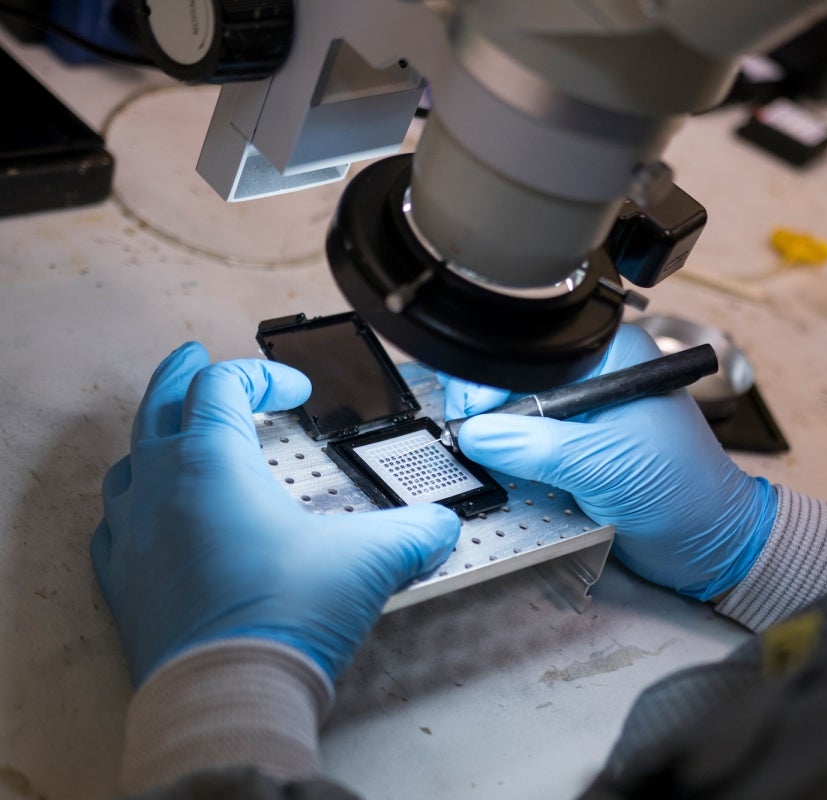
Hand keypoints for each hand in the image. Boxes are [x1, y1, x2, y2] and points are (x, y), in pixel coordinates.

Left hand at [91, 343, 459, 685]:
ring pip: (129, 464)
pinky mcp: (123, 583)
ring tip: (175, 435)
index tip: (297, 390)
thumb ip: (414, 532)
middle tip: (193, 359)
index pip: (225, 386)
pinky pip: (115, 525)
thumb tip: (442, 526)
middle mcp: (160, 487)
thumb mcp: (368, 559)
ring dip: (155, 440)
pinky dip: (135, 506)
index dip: (264, 375)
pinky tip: (152, 516)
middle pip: (159, 406)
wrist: (229, 694)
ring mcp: (133, 535)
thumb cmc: (287, 615)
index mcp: (212, 462)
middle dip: (181, 377)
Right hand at [441, 325, 776, 600]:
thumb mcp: (601, 463)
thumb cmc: (682, 493)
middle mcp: (599, 379)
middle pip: (522, 384)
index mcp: (613, 357)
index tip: (470, 415)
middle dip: (495, 413)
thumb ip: (535, 445)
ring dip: (505, 442)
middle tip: (473, 441)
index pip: (533, 354)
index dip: (494, 381)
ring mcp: (589, 418)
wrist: (709, 546)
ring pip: (523, 419)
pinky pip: (534, 449)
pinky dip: (518, 463)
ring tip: (489, 459)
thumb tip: (477, 434)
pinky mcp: (582, 453)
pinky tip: (509, 473)